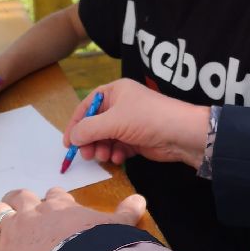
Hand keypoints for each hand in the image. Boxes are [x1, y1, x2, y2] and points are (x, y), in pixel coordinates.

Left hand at [0, 188, 147, 250]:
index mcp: (63, 206)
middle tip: (15, 209)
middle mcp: (37, 211)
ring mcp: (17, 227)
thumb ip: (127, 212)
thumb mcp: (118, 226)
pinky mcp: (2, 247)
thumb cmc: (99, 243)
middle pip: (20, 196)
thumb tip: (142, 200)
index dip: (50, 199)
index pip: (53, 195)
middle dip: (16, 201)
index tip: (50, 204)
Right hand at [64, 79, 209, 168]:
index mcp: (115, 92)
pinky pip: (117, 147)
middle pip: (95, 124)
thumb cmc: (147, 118)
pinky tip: (118, 158)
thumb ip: (89, 129)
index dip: (76, 124)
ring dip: (102, 148)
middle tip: (87, 155)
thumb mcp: (114, 121)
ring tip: (104, 156)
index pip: (87, 106)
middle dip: (90, 140)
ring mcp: (129, 123)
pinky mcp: (137, 139)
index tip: (68, 142)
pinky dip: (115, 153)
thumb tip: (72, 137)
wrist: (181, 134)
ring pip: (105, 138)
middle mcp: (121, 105)